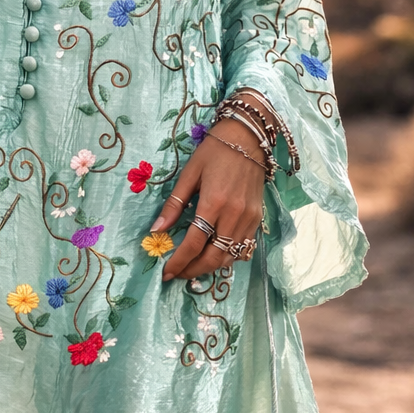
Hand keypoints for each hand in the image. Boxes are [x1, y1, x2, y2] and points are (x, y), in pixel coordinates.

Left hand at [155, 119, 270, 281]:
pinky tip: (214, 255)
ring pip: (231, 256)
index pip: (194, 243)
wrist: (248, 139)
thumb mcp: (189, 173)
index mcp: (213, 203)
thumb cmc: (214, 151)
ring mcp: (249, 219)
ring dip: (210, 266)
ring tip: (192, 267)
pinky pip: (244, 248)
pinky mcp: (257, 218)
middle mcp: (234, 215)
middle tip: (177, 273)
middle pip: (214, 257)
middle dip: (193, 270)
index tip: (166, 273)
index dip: (179, 261)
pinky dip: (228, 257)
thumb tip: (156, 230)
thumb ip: (173, 204)